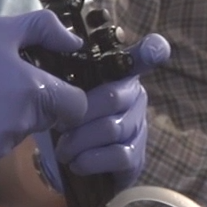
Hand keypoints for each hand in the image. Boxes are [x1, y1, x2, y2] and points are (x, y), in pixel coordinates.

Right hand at [0, 11, 85, 172]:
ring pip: (18, 136)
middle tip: (0, 88)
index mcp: (36, 92)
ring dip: (6, 123)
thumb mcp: (1, 29)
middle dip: (34, 107)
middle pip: (47, 122)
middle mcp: (23, 124)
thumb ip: (45, 29)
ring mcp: (0, 146)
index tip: (51, 90)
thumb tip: (74, 42)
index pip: (77, 108)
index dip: (67, 98)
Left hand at [33, 34, 170, 192]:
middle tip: (58, 126)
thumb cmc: (60, 118)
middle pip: (113, 97)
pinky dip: (91, 160)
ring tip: (62, 149)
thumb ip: (55, 65)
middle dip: (79, 115)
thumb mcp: (50, 90)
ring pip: (112, 128)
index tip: (155, 49)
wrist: (60, 163)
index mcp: (115, 75)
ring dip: (79, 141)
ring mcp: (138, 127)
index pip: (142, 57)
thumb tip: (65, 43)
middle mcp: (134, 97)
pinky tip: (76, 163)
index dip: (152, 51)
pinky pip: (120, 155)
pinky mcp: (136, 158)